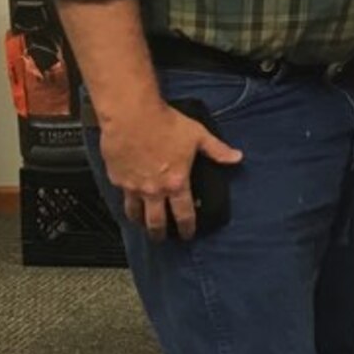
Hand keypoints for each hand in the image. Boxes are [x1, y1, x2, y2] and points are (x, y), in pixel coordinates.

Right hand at [100, 102, 241, 242]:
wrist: (132, 115)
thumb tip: (236, 157)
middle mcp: (154, 190)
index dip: (187, 228)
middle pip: (156, 222)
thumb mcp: (198, 136)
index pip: (184, 214)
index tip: (187, 235)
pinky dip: (126, 202)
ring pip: (135, 214)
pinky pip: (121, 196)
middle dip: (160, 234)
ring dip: (140, 221)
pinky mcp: (117, 179)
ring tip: (143, 223)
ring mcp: (133, 187)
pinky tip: (128, 201)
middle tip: (162, 238)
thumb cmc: (165, 124)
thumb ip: (217, 150)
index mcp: (176, 183)